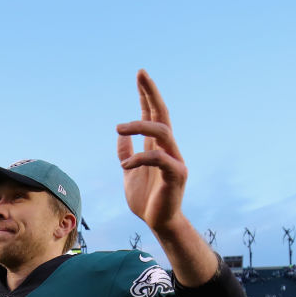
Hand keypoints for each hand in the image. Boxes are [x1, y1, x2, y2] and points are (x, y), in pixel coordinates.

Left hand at [116, 70, 186, 232]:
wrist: (158, 222)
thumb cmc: (145, 199)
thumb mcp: (129, 172)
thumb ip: (126, 153)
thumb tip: (120, 134)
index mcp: (157, 147)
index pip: (152, 115)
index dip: (146, 95)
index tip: (140, 75)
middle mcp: (168, 149)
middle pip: (162, 114)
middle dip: (151, 93)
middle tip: (141, 74)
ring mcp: (175, 160)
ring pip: (162, 132)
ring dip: (140, 126)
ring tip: (118, 127)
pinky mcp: (177, 175)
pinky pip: (159, 159)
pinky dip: (140, 159)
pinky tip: (125, 167)